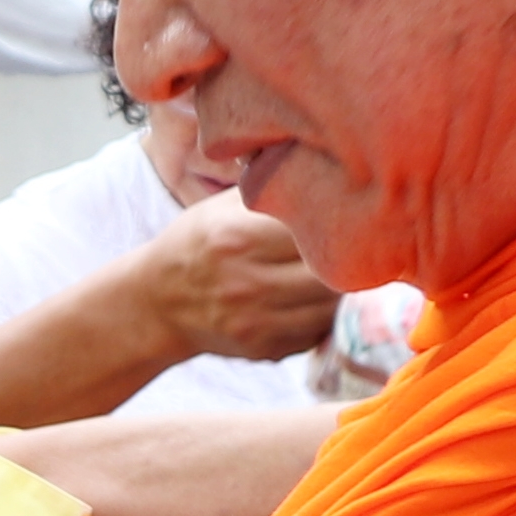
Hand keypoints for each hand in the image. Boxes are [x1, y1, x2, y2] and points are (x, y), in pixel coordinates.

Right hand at [122, 193, 339, 369]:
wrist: (156, 303)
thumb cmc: (195, 245)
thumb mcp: (220, 207)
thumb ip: (270, 189)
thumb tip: (328, 167)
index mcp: (238, 237)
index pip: (316, 229)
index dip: (341, 221)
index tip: (353, 214)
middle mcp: (247, 283)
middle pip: (329, 271)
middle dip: (348, 258)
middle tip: (358, 245)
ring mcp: (256, 322)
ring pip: (331, 306)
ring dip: (342, 288)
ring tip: (341, 270)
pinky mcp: (265, 349)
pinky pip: (317, 331)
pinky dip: (325, 314)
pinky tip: (315, 298)